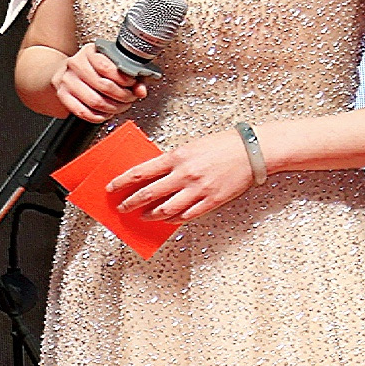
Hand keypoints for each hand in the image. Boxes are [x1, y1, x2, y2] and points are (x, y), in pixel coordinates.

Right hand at [51, 45, 145, 123]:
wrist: (66, 71)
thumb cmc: (92, 67)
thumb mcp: (112, 63)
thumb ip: (130, 74)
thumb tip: (141, 90)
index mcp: (89, 52)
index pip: (107, 67)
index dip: (124, 79)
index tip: (132, 83)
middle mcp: (75, 64)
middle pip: (103, 86)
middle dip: (122, 96)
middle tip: (129, 98)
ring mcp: (67, 81)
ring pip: (94, 101)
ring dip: (113, 108)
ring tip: (120, 106)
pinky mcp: (63, 95)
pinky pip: (82, 112)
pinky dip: (98, 117)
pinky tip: (106, 113)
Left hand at [99, 129, 255, 225]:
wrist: (252, 151)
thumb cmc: (223, 145)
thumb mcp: (190, 147)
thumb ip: (172, 161)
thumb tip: (153, 174)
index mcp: (177, 157)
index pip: (140, 172)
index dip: (122, 182)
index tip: (112, 187)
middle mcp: (185, 174)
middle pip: (148, 193)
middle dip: (130, 202)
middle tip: (121, 207)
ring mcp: (198, 190)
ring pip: (165, 209)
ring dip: (150, 215)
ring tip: (142, 216)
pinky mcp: (211, 201)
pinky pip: (186, 216)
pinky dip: (173, 220)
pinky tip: (166, 220)